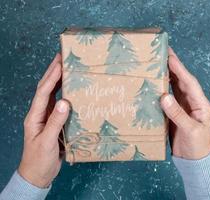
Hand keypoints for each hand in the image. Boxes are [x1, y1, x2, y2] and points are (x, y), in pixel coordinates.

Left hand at [18, 53, 69, 187]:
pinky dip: (64, 93)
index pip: (43, 92)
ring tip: (66, 67)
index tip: (60, 63)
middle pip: (45, 88)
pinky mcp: (54, 121)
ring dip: (58, 80)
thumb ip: (55, 122)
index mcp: (35, 116)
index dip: (52, 76)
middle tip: (61, 57)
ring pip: (52, 94)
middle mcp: (40, 112)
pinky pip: (59, 104)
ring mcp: (47, 116)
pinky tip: (70, 88)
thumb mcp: (46, 142)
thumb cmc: (39, 159)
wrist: (38, 173)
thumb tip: (65, 102)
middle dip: (52, 71)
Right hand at [160, 48, 209, 159]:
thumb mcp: (191, 130)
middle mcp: (192, 102)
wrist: (194, 160)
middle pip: (182, 81)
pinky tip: (156, 84)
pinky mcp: (175, 113)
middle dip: (173, 67)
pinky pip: (168, 98)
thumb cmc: (197, 146)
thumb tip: (164, 96)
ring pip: (175, 87)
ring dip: (167, 76)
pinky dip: (162, 89)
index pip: (189, 82)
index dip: (179, 68)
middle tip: (163, 54)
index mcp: (200, 104)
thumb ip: (178, 114)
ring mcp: (183, 107)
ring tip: (158, 65)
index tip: (169, 56)